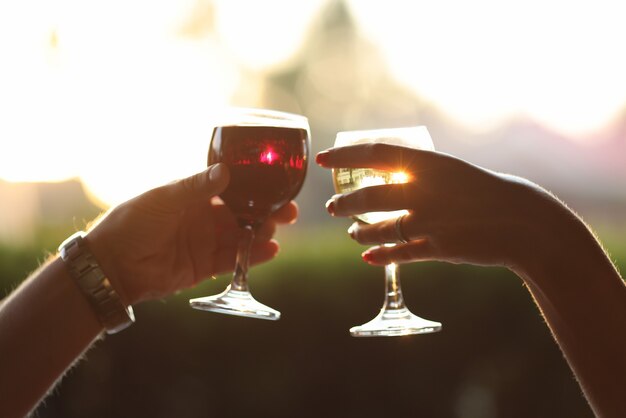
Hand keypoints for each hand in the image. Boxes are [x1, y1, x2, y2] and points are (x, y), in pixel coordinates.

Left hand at [85, 163, 297, 304]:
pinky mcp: (204, 266)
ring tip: (276, 233)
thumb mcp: (164, 199)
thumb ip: (196, 188)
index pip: (232, 189)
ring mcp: (205, 242)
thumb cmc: (131, 223)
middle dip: (266, 213)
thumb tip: (226, 171)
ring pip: (242, 237)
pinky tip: (270, 252)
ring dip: (261, 235)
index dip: (256, 189)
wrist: (112, 266)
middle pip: (243, 214)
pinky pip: (233, 260)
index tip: (278, 187)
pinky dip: (252, 257)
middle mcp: (203, 217)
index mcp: (194, 195)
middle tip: (288, 213)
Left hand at [316, 143, 571, 272]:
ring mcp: (430, 221)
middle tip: (333, 206)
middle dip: (344, 203)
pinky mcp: (438, 248)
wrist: (522, 220)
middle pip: (369, 196)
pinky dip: (382, 256)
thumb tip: (388, 177)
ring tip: (353, 233)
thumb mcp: (452, 172)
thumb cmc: (486, 190)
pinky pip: (400, 254)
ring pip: (379, 229)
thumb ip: (420, 176)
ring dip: (359, 232)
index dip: (344, 156)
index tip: (322, 160)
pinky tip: (369, 257)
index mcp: (429, 163)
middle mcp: (424, 191)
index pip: (374, 154)